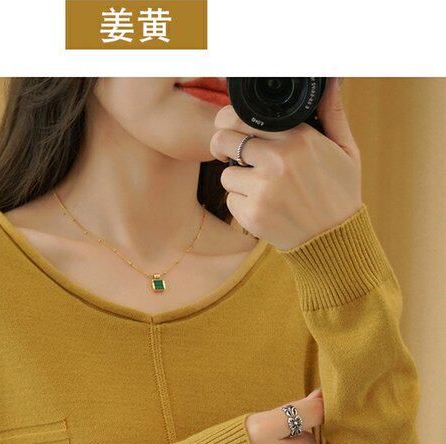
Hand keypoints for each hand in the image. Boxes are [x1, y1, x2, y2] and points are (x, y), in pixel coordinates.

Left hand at [211, 78, 361, 249]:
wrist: (335, 241)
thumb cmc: (340, 192)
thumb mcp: (345, 149)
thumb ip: (332, 113)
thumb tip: (332, 78)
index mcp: (299, 138)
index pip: (244, 116)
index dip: (230, 121)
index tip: (231, 128)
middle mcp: (279, 160)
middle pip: (224, 139)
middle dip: (221, 145)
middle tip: (228, 153)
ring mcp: (263, 189)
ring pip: (226, 174)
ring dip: (237, 180)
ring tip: (262, 188)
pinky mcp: (252, 214)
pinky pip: (231, 201)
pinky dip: (241, 205)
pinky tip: (265, 208)